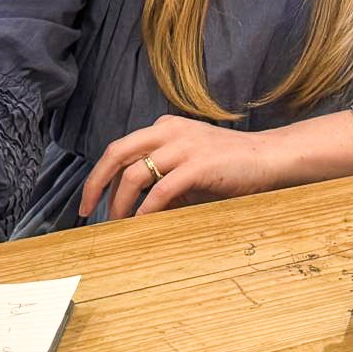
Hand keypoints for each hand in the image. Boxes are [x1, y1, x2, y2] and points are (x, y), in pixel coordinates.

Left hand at [79, 115, 278, 220]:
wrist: (267, 158)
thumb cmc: (228, 167)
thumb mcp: (187, 169)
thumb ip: (161, 180)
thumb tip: (132, 209)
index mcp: (165, 127)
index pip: (120, 149)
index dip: (101, 177)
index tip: (90, 201)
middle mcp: (170, 130)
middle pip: (117, 153)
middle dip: (95, 183)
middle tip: (86, 211)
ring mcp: (184, 145)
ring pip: (136, 172)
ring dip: (121, 202)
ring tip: (118, 224)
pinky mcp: (198, 164)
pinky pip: (162, 189)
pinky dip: (147, 210)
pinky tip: (142, 224)